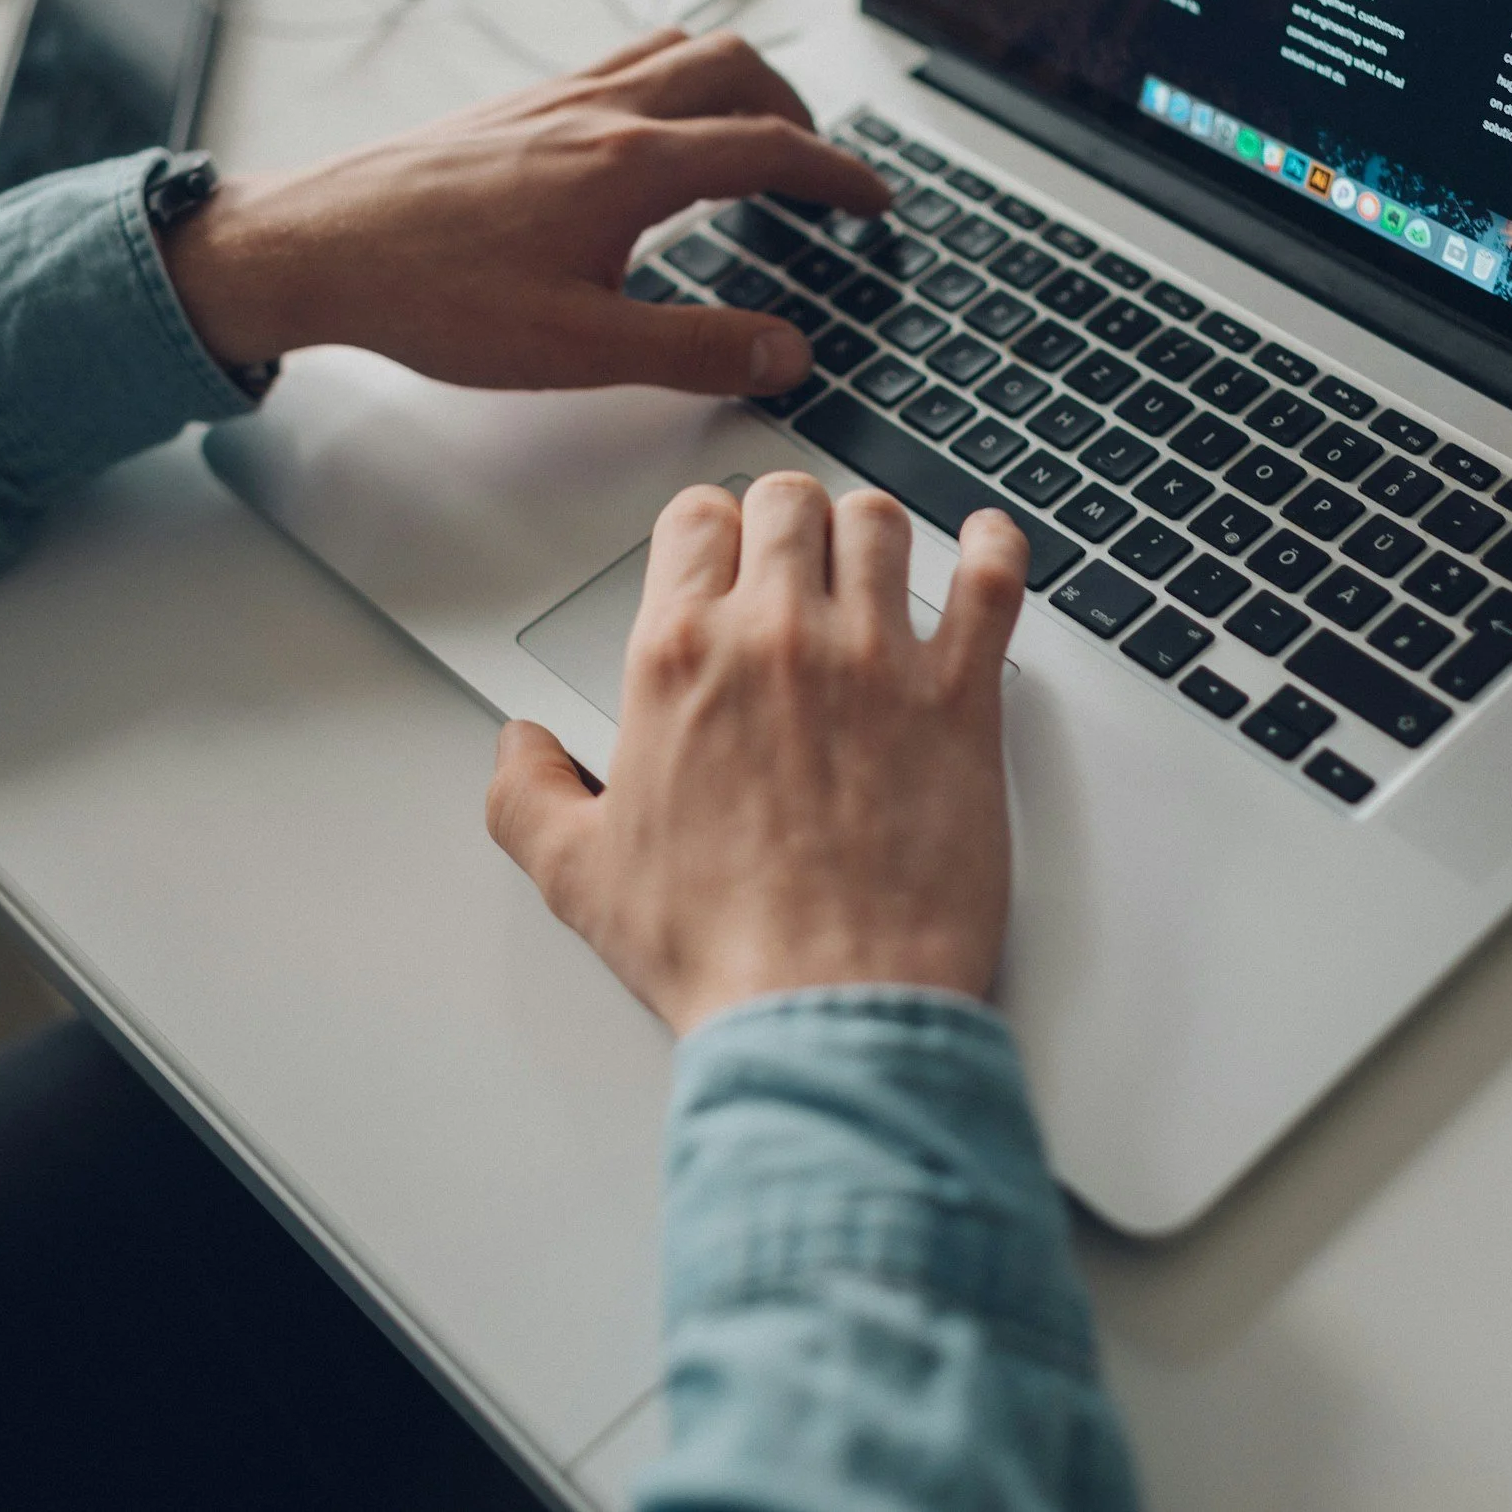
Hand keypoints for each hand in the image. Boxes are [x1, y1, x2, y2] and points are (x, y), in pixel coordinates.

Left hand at [158, 30, 889, 396]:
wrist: (316, 248)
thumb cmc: (430, 296)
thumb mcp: (580, 349)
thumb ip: (696, 350)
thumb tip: (785, 352)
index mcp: (630, 166)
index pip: (768, 148)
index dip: (837, 175)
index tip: (873, 201)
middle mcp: (599, 111)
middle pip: (735, 69)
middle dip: (798, 110)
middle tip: (822, 167)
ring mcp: (556, 97)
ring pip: (678, 51)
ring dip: (738, 82)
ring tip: (758, 135)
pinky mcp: (517, 106)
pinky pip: (622, 62)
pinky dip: (672, 81)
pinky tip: (654, 136)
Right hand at [485, 477, 1029, 1035]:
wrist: (826, 1007)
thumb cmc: (718, 949)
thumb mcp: (579, 876)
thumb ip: (528, 793)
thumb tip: (519, 748)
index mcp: (681, 659)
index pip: (695, 520)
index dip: (710, 530)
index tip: (722, 552)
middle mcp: (778, 637)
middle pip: (789, 503)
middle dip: (789, 521)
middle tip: (796, 558)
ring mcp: (877, 659)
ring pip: (880, 524)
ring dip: (872, 534)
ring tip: (873, 563)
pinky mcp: (962, 697)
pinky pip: (991, 580)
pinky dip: (993, 548)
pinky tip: (983, 546)